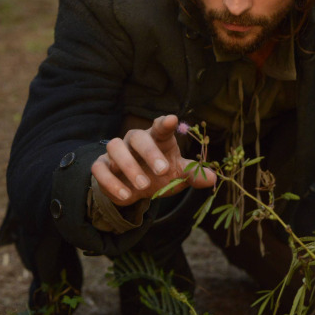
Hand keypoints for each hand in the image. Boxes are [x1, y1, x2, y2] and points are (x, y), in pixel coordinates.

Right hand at [91, 114, 215, 205]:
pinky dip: (111, 182)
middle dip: (150, 152)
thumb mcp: (178, 176)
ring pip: (115, 148)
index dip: (165, 123)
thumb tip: (213, 179)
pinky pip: (100, 169)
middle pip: (138, 137)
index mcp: (157, 138)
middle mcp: (134, 140)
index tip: (173, 119)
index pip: (160, 126)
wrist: (134, 189)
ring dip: (129, 166)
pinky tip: (126, 196)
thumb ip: (193, 175)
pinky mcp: (101, 166)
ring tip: (143, 186)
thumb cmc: (159, 175)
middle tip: (162, 171)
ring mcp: (116, 152)